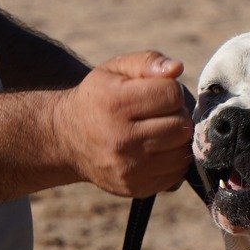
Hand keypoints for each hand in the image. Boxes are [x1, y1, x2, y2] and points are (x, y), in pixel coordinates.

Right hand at [49, 51, 195, 196]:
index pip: (172, 94)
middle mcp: (121, 139)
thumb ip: (147, 61)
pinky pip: (176, 173)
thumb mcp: (115, 70)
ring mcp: (129, 168)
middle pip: (181, 124)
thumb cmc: (98, 98)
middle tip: (160, 113)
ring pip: (183, 151)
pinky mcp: (136, 187)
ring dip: (178, 139)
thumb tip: (177, 69)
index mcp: (115, 104)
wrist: (67, 139)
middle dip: (177, 114)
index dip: (170, 90)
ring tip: (158, 130)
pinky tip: (156, 150)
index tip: (157, 93)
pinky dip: (173, 160)